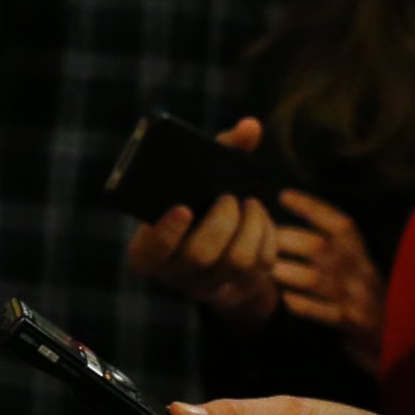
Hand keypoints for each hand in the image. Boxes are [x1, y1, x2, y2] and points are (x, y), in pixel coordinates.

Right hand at [126, 121, 280, 327]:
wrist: (220, 242)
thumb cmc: (200, 204)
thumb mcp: (199, 181)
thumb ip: (220, 151)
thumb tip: (251, 126)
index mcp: (149, 250)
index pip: (148, 253)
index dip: (164, 234)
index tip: (184, 208)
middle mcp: (174, 273)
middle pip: (199, 256)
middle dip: (221, 223)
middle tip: (230, 199)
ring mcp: (208, 285)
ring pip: (235, 262)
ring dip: (250, 227)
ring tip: (251, 204)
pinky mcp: (240, 288)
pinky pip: (260, 266)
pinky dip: (266, 236)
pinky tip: (260, 219)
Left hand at [272, 191, 385, 372]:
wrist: (395, 340)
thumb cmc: (362, 299)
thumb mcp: (353, 270)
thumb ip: (328, 250)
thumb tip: (279, 229)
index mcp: (360, 254)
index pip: (339, 224)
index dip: (312, 208)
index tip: (283, 196)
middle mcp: (359, 271)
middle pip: (319, 247)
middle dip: (284, 239)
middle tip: (255, 238)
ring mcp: (356, 298)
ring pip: (316, 280)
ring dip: (286, 272)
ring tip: (262, 269)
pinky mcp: (352, 324)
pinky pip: (324, 314)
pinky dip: (303, 306)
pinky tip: (284, 300)